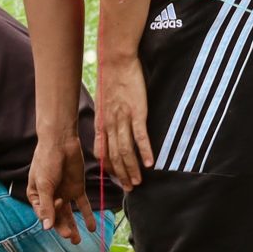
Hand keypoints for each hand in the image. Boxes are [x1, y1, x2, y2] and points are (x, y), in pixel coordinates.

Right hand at [27, 129, 88, 242]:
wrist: (61, 142)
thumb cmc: (46, 161)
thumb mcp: (45, 184)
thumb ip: (48, 206)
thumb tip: (46, 227)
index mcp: (37, 196)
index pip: (43, 213)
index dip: (51, 215)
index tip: (59, 204)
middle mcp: (50, 197)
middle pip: (56, 217)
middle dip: (63, 228)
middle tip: (72, 239)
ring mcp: (64, 193)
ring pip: (69, 214)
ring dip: (73, 226)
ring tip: (78, 240)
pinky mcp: (77, 189)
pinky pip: (82, 205)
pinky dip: (87, 216)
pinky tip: (92, 228)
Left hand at [94, 53, 154, 192]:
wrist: (116, 62)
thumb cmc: (112, 83)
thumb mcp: (103, 106)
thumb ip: (105, 124)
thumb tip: (106, 139)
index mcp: (101, 123)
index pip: (104, 152)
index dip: (111, 168)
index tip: (119, 180)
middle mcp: (110, 124)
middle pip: (115, 156)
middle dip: (122, 174)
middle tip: (130, 189)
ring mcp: (123, 119)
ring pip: (126, 150)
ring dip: (133, 168)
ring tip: (139, 182)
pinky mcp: (137, 112)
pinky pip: (140, 136)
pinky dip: (145, 151)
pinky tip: (150, 163)